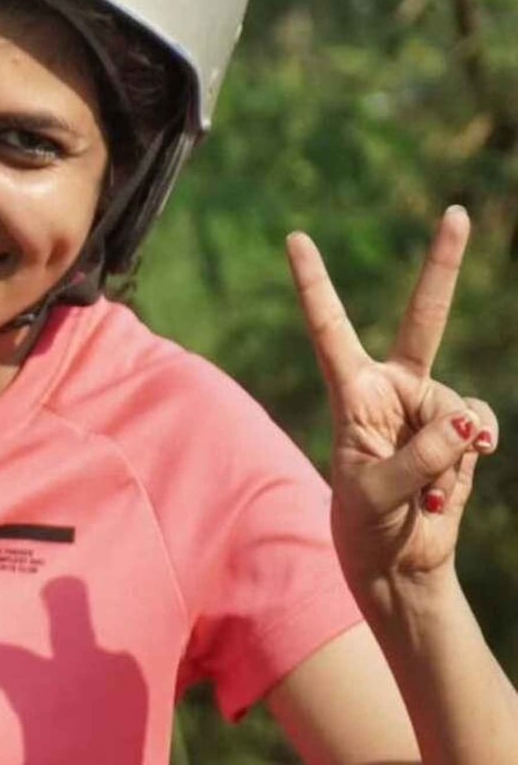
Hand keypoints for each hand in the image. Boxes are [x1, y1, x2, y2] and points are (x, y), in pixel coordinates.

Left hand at [285, 207, 498, 594]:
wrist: (398, 562)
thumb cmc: (366, 524)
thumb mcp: (376, 494)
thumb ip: (421, 457)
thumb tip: (467, 423)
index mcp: (350, 391)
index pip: (329, 326)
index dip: (314, 282)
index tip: (295, 238)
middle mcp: (390, 389)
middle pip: (423, 319)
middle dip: (444, 266)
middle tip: (459, 212)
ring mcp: (428, 408)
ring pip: (459, 407)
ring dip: (450, 455)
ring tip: (424, 492)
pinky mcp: (459, 432)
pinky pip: (479, 428)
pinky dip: (473, 458)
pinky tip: (449, 491)